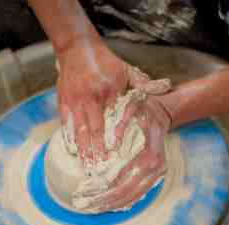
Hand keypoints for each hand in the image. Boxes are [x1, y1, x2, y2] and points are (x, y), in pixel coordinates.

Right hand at [57, 38, 168, 163]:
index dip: (115, 140)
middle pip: (95, 130)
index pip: (114, 121)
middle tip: (100, 171)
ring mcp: (75, 101)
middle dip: (97, 152)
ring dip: (83, 151)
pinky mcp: (63, 103)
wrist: (77, 48)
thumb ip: (143, 83)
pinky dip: (69, 139)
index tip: (117, 156)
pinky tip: (72, 153)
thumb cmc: (105, 62)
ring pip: (79, 131)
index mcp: (109, 91)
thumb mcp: (126, 70)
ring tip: (87, 167)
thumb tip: (165, 88)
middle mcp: (91, 98)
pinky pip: (66, 125)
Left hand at [77, 93, 172, 212]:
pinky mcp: (154, 178)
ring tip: (89, 207)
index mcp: (149, 152)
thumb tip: (111, 144)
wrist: (162, 114)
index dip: (101, 184)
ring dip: (109, 204)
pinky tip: (105, 205)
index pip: (122, 175)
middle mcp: (155, 167)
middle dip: (102, 199)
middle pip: (126, 190)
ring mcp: (156, 174)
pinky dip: (121, 203)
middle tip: (80, 203)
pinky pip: (137, 195)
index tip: (82, 188)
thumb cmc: (142, 110)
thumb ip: (121, 124)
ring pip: (132, 197)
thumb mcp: (131, 108)